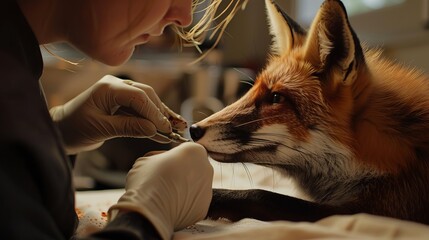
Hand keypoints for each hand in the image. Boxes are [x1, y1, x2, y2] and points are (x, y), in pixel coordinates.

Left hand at [49, 75, 186, 153]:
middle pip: (146, 95)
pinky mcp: (122, 103)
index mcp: (108, 88)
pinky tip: (164, 129)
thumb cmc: (75, 128)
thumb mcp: (101, 129)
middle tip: (174, 129)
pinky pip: (141, 110)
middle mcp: (116, 86)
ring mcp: (120, 93)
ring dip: (161, 115)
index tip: (165, 128)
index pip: (138, 96)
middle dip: (161, 112)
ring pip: (147, 102)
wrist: (62, 130)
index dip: (154, 112)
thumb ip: (128, 127)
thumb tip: (153, 129)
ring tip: (177, 128)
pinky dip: (152, 120)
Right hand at [108, 142, 212, 239]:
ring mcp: (207, 189)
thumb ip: (160, 157)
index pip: (184, 150)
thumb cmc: (147, 182)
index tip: (161, 164)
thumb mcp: (147, 159)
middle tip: (163, 179)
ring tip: (165, 194)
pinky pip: (193, 203)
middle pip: (193, 167)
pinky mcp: (204, 208)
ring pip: (195, 186)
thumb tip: (160, 162)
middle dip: (180, 172)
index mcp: (194, 151)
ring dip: (183, 188)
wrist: (149, 212)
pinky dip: (184, 204)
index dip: (171, 157)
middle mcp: (206, 168)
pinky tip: (170, 205)